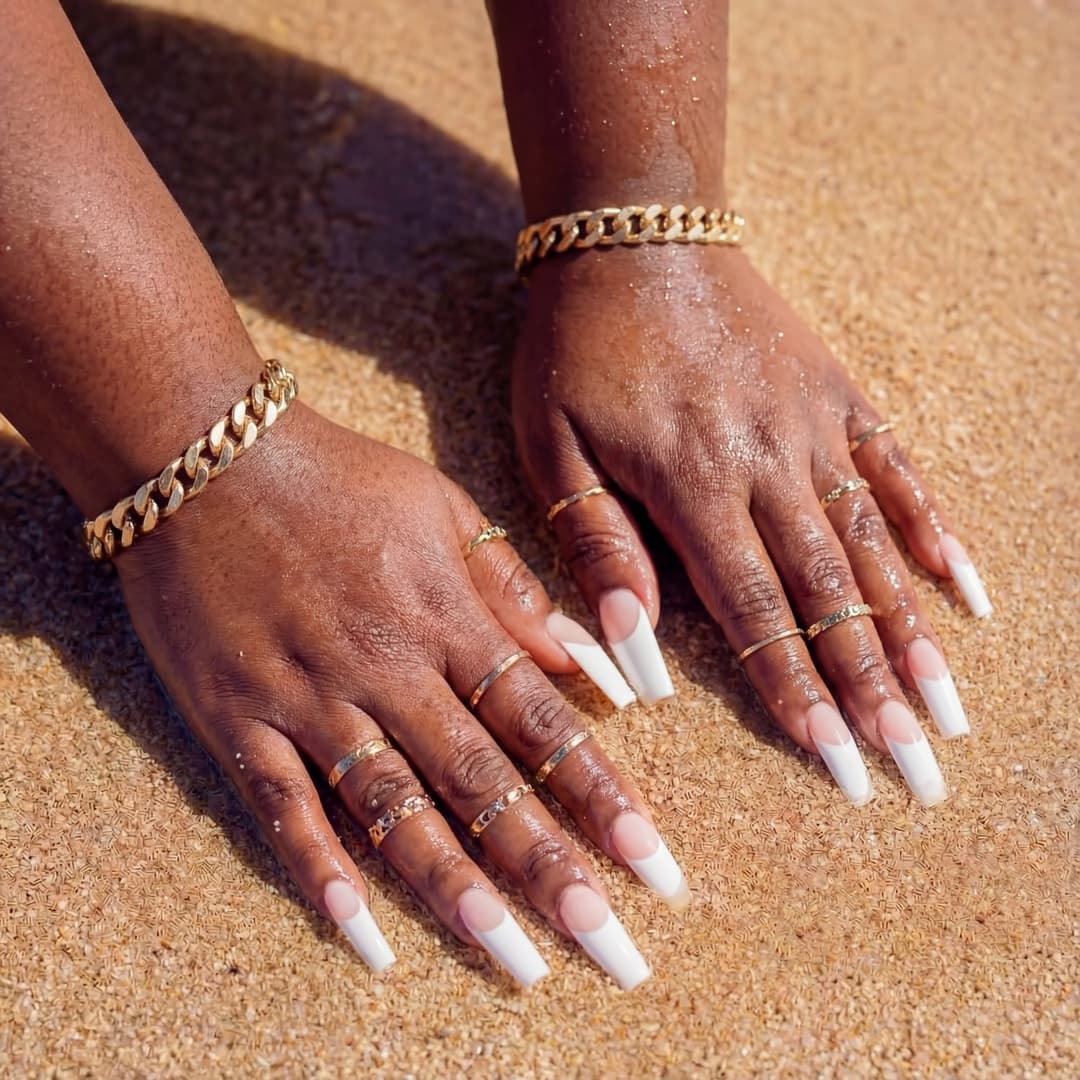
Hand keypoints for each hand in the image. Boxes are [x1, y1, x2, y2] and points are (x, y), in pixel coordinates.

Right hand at [114, 403, 686, 987]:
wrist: (201, 454)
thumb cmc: (336, 476)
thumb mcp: (444, 508)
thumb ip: (514, 588)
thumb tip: (585, 662)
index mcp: (447, 617)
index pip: (541, 723)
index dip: (601, 795)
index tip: (654, 863)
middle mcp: (389, 670)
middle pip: (483, 784)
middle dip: (551, 868)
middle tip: (610, 947)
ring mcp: (310, 699)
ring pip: (394, 812)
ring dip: (456, 891)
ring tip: (516, 964)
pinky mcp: (237, 718)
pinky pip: (283, 809)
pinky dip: (322, 873)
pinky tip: (366, 936)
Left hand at [512, 245, 990, 805]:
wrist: (633, 234)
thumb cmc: (577, 348)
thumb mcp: (551, 445)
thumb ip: (595, 545)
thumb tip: (632, 651)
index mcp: (693, 485)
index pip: (754, 613)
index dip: (797, 693)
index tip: (839, 764)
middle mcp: (768, 463)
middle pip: (829, 596)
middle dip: (872, 689)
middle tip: (918, 766)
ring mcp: (812, 426)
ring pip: (872, 546)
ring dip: (911, 632)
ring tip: (949, 707)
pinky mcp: (836, 394)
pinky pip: (895, 470)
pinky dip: (933, 531)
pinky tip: (966, 590)